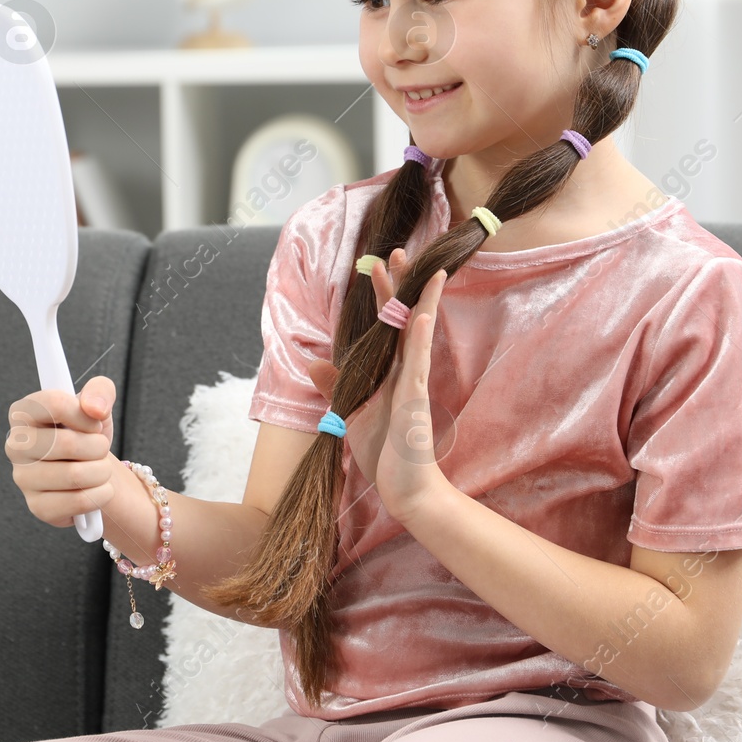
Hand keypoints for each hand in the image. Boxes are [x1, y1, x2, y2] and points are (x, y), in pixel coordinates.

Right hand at [6, 376, 117, 528]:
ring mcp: (23, 478)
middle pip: (66, 443)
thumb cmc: (88, 433)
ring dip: (101, 472)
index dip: (84, 415)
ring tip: (99, 468)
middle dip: (98, 446)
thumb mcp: (98, 404)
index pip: (54, 405)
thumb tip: (94, 408)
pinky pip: (80, 501)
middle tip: (99, 448)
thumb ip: (100, 391)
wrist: (92, 470)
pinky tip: (95, 488)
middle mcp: (16, 445)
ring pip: (76, 475)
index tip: (94, 421)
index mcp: (24, 412)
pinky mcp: (38, 507)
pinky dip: (100, 494)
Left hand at [307, 249, 450, 518]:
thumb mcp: (350, 413)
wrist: (406, 491)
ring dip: (421, 301)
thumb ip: (336, 386)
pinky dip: (420, 340)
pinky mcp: (415, 401)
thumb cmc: (384, 453)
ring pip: (419, 334)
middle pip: (404, 319)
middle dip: (401, 285)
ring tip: (427, 272)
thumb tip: (313, 363)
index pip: (386, 325)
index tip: (377, 265)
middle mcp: (404, 372)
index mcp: (389, 372)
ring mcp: (413, 384)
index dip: (382, 295)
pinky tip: (422, 317)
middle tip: (398, 250)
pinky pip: (419, 365)